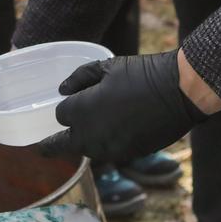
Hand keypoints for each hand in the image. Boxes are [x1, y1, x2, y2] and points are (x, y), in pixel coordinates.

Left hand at [37, 50, 207, 163]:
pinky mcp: (129, 154)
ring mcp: (111, 148)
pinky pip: (108, 152)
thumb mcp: (106, 67)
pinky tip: (109, 135)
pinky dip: (104, 145)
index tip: (65, 104)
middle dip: (56, 144)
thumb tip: (62, 90)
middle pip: (66, 144)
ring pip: (87, 150)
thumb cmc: (140, 74)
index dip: (63, 109)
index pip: (60, 116)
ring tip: (77, 138)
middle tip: (43, 147)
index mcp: (82, 111)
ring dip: (82, 144)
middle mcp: (92, 135)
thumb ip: (79, 78)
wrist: (178, 92)